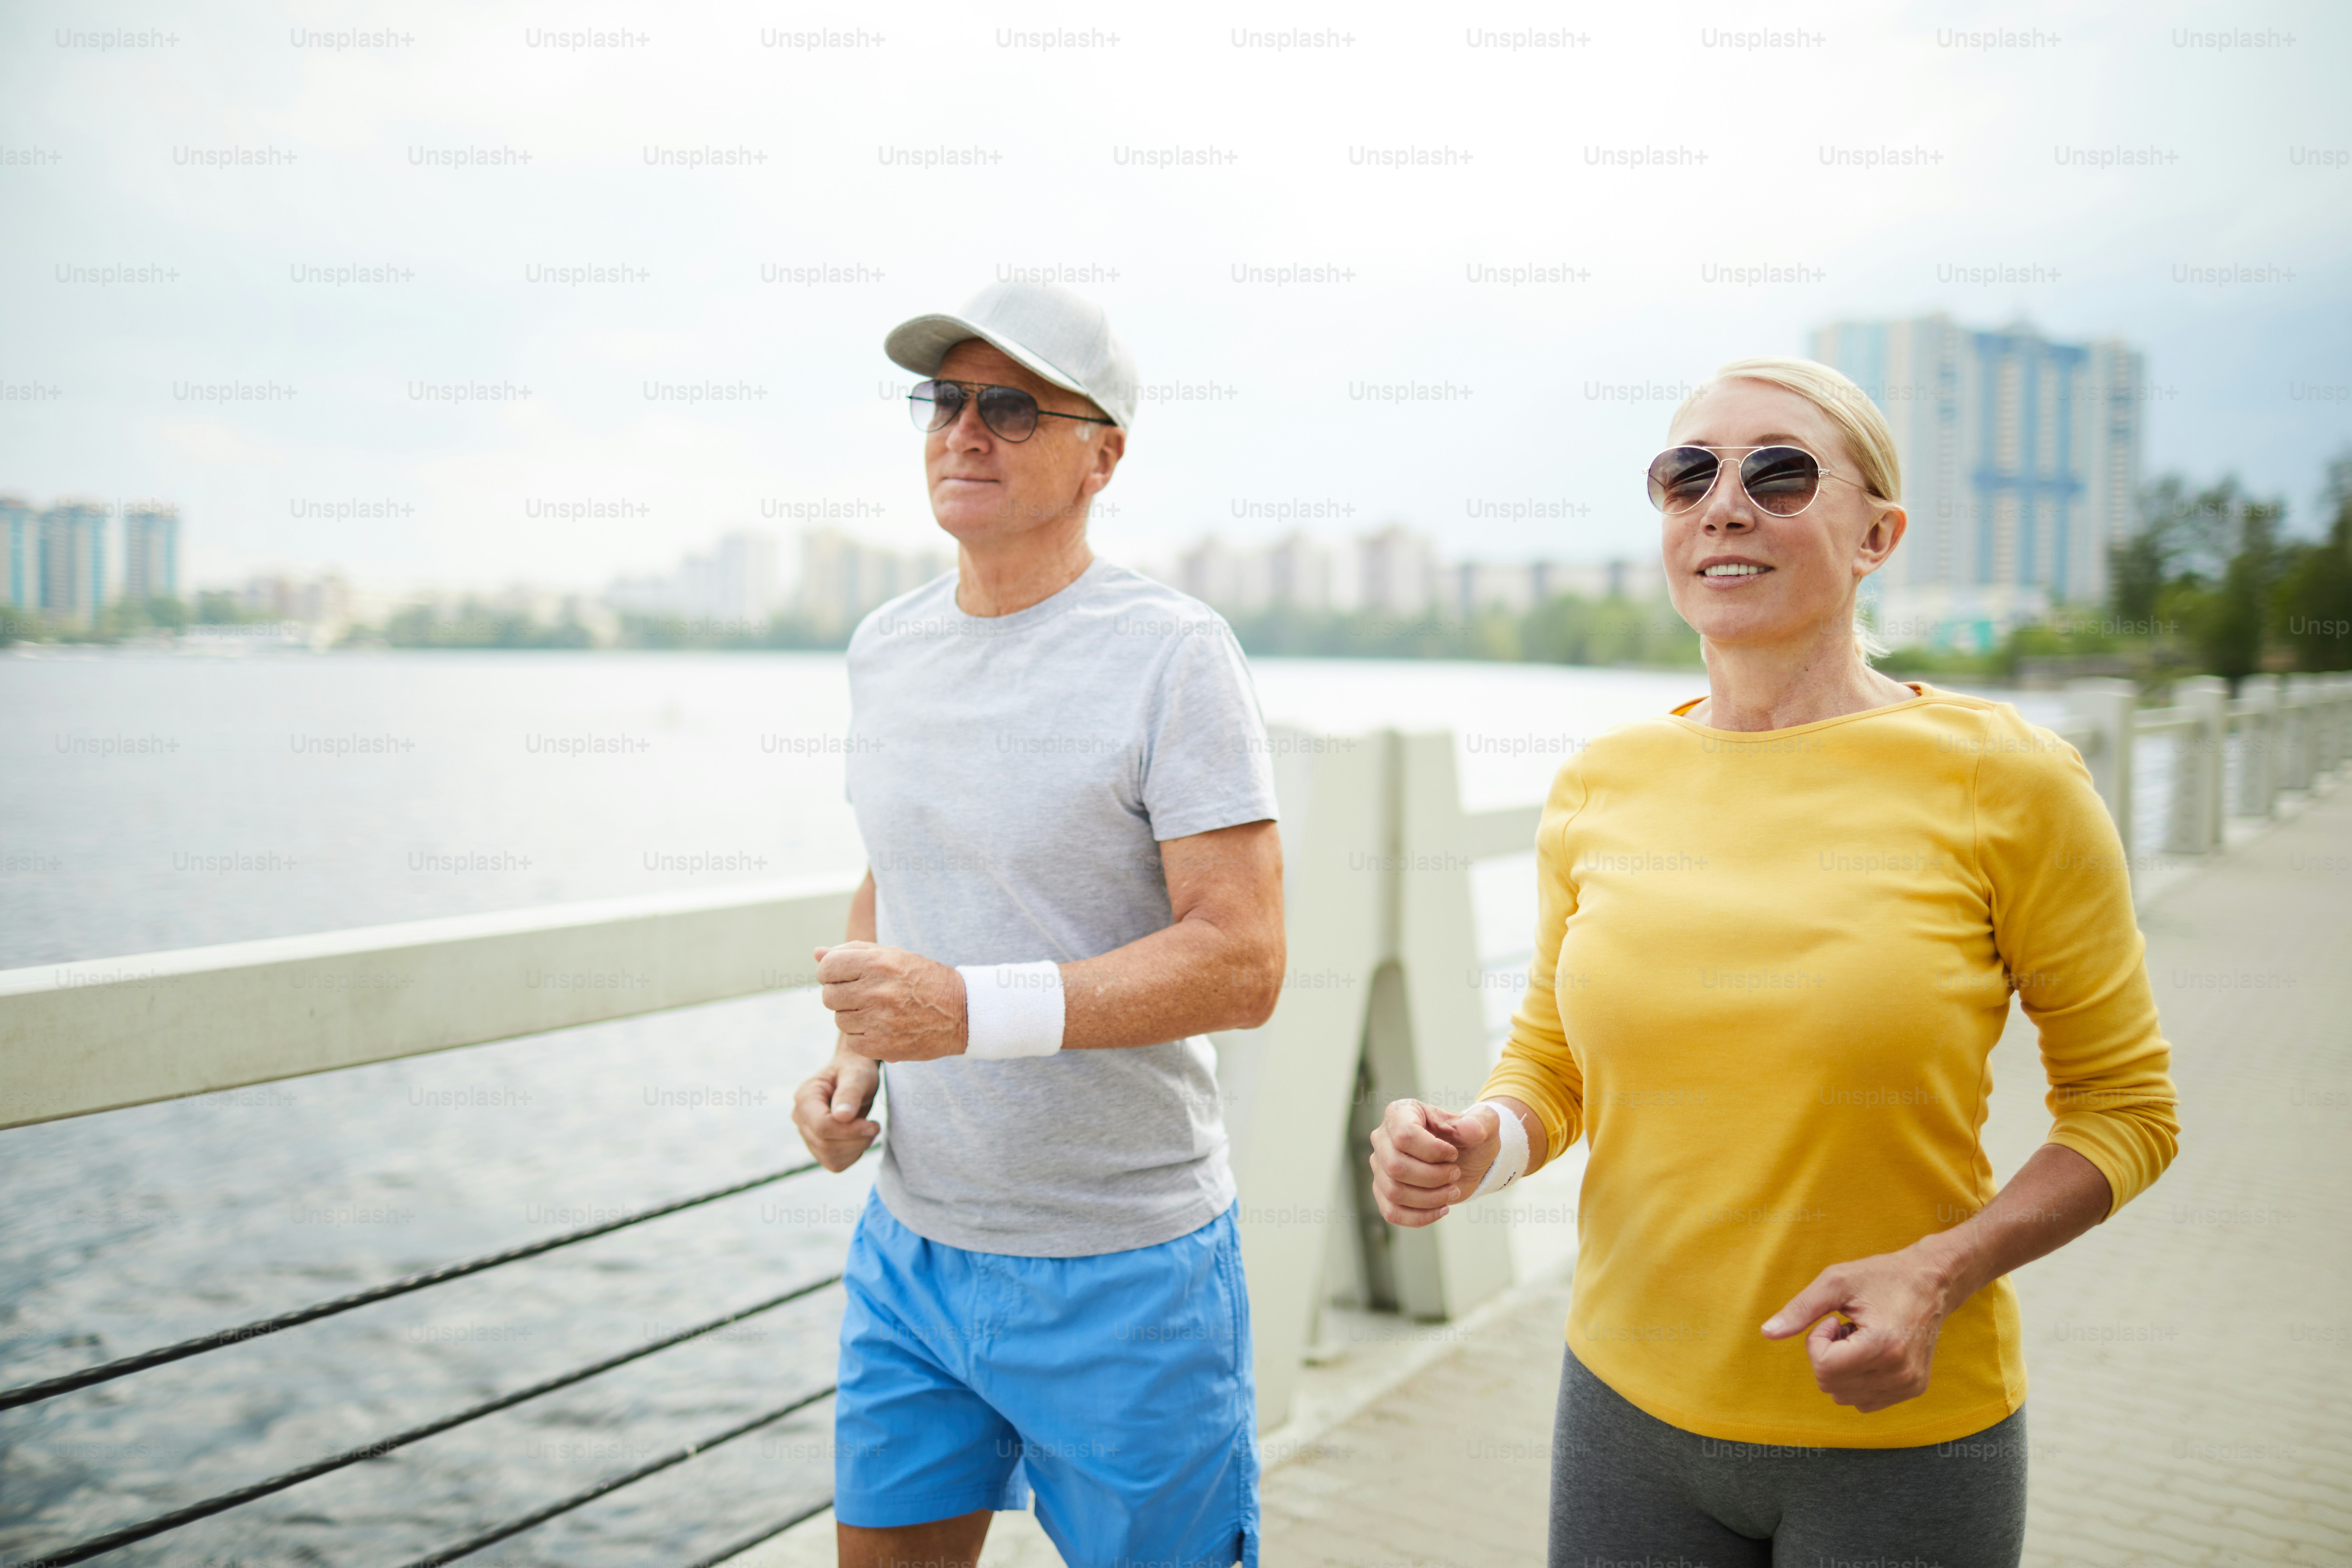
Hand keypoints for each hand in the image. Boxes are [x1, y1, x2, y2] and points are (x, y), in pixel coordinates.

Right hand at [793, 1049, 881, 1171]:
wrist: (853, 1075)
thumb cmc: (855, 1071)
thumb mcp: (858, 1075)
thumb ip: (850, 1093)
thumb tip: (842, 1116)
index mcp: (805, 1097)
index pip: (822, 1126)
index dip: (850, 1131)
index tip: (873, 1124)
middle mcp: (800, 1117)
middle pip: (826, 1145)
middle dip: (856, 1140)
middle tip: (873, 1126)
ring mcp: (806, 1133)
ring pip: (830, 1158)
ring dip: (857, 1148)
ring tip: (868, 1129)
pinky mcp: (817, 1146)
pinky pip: (834, 1163)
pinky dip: (853, 1155)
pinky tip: (859, 1138)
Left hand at [814, 941, 967, 1061]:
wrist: (961, 1012)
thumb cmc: (922, 979)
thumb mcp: (892, 956)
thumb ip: (852, 952)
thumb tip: (816, 953)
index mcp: (877, 963)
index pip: (827, 968)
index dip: (830, 973)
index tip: (843, 976)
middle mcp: (876, 991)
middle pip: (829, 996)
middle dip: (841, 995)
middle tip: (864, 995)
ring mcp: (879, 1020)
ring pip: (839, 1020)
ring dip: (853, 1016)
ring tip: (877, 1011)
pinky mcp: (882, 1046)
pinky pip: (852, 1042)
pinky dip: (862, 1036)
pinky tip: (882, 1028)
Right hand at [1368, 1100, 1499, 1226]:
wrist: (1466, 1159)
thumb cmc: (1470, 1138)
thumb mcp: (1484, 1124)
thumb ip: (1481, 1122)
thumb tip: (1469, 1129)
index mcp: (1400, 1112)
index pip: (1404, 1135)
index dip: (1433, 1151)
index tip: (1454, 1154)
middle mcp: (1382, 1138)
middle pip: (1396, 1167)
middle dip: (1433, 1177)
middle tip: (1455, 1173)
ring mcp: (1380, 1166)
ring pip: (1394, 1192)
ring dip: (1430, 1198)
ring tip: (1452, 1191)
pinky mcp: (1383, 1191)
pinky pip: (1391, 1212)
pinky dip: (1420, 1217)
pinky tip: (1441, 1209)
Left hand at [1760, 1242, 1960, 1412]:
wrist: (1931, 1282)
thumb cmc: (1882, 1276)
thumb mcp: (1835, 1282)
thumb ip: (1800, 1310)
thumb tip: (1767, 1333)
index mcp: (1884, 1346)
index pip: (1825, 1368)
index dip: (1818, 1341)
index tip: (1834, 1319)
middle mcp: (1900, 1373)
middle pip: (1831, 1385)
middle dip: (1827, 1355)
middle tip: (1847, 1326)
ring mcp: (1909, 1385)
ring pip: (1844, 1396)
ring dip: (1842, 1368)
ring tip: (1861, 1337)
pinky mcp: (1913, 1389)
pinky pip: (1864, 1400)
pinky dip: (1857, 1379)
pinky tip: (1871, 1350)